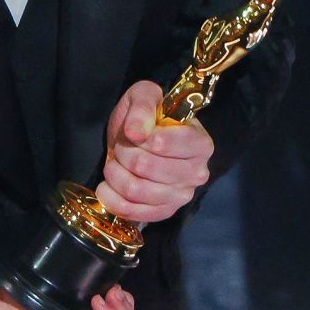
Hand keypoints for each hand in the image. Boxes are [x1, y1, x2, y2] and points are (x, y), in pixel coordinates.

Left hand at [99, 80, 212, 222]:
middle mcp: (197, 173)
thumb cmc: (146, 118)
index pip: (162, 144)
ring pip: (135, 190)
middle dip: (123, 154)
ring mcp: (181, 196)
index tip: (133, 131)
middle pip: (145, 167)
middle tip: (121, 147)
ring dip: (115, 174)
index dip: (139, 137)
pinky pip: (131, 212)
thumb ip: (143, 107)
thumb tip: (136, 133)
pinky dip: (112, 198)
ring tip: (115, 163)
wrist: (138, 141)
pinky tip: (107, 186)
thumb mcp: (143, 96)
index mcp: (201, 143)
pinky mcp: (164, 213)